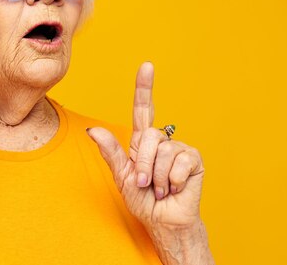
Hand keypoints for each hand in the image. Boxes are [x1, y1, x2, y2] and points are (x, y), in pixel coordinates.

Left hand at [87, 62, 204, 230]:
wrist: (163, 221)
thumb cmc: (143, 200)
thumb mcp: (121, 176)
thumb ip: (110, 152)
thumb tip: (92, 130)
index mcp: (142, 142)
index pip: (143, 109)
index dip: (145, 88)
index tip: (147, 66)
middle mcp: (162, 141)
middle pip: (148, 136)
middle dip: (142, 164)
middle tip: (144, 183)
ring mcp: (179, 149)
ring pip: (163, 151)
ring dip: (157, 177)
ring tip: (161, 188)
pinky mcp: (194, 160)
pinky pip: (179, 163)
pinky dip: (172, 181)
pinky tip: (175, 189)